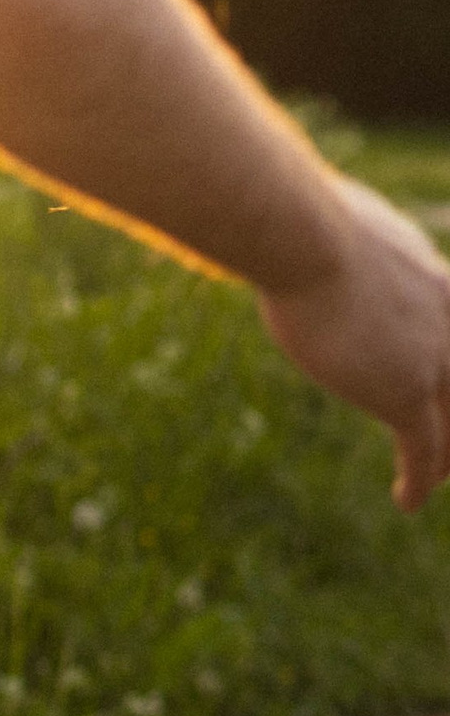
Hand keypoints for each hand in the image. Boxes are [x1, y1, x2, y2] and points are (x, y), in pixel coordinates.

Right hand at [257, 175, 449, 512]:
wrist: (307, 240)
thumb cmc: (301, 218)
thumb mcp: (327, 216)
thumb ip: (327, 231)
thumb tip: (283, 213)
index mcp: (434, 277)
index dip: (441, 356)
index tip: (429, 371)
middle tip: (442, 434)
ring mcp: (437, 358)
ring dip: (448, 453)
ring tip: (436, 474)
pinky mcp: (408, 395)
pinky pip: (427, 451)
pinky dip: (421, 480)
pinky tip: (408, 502)